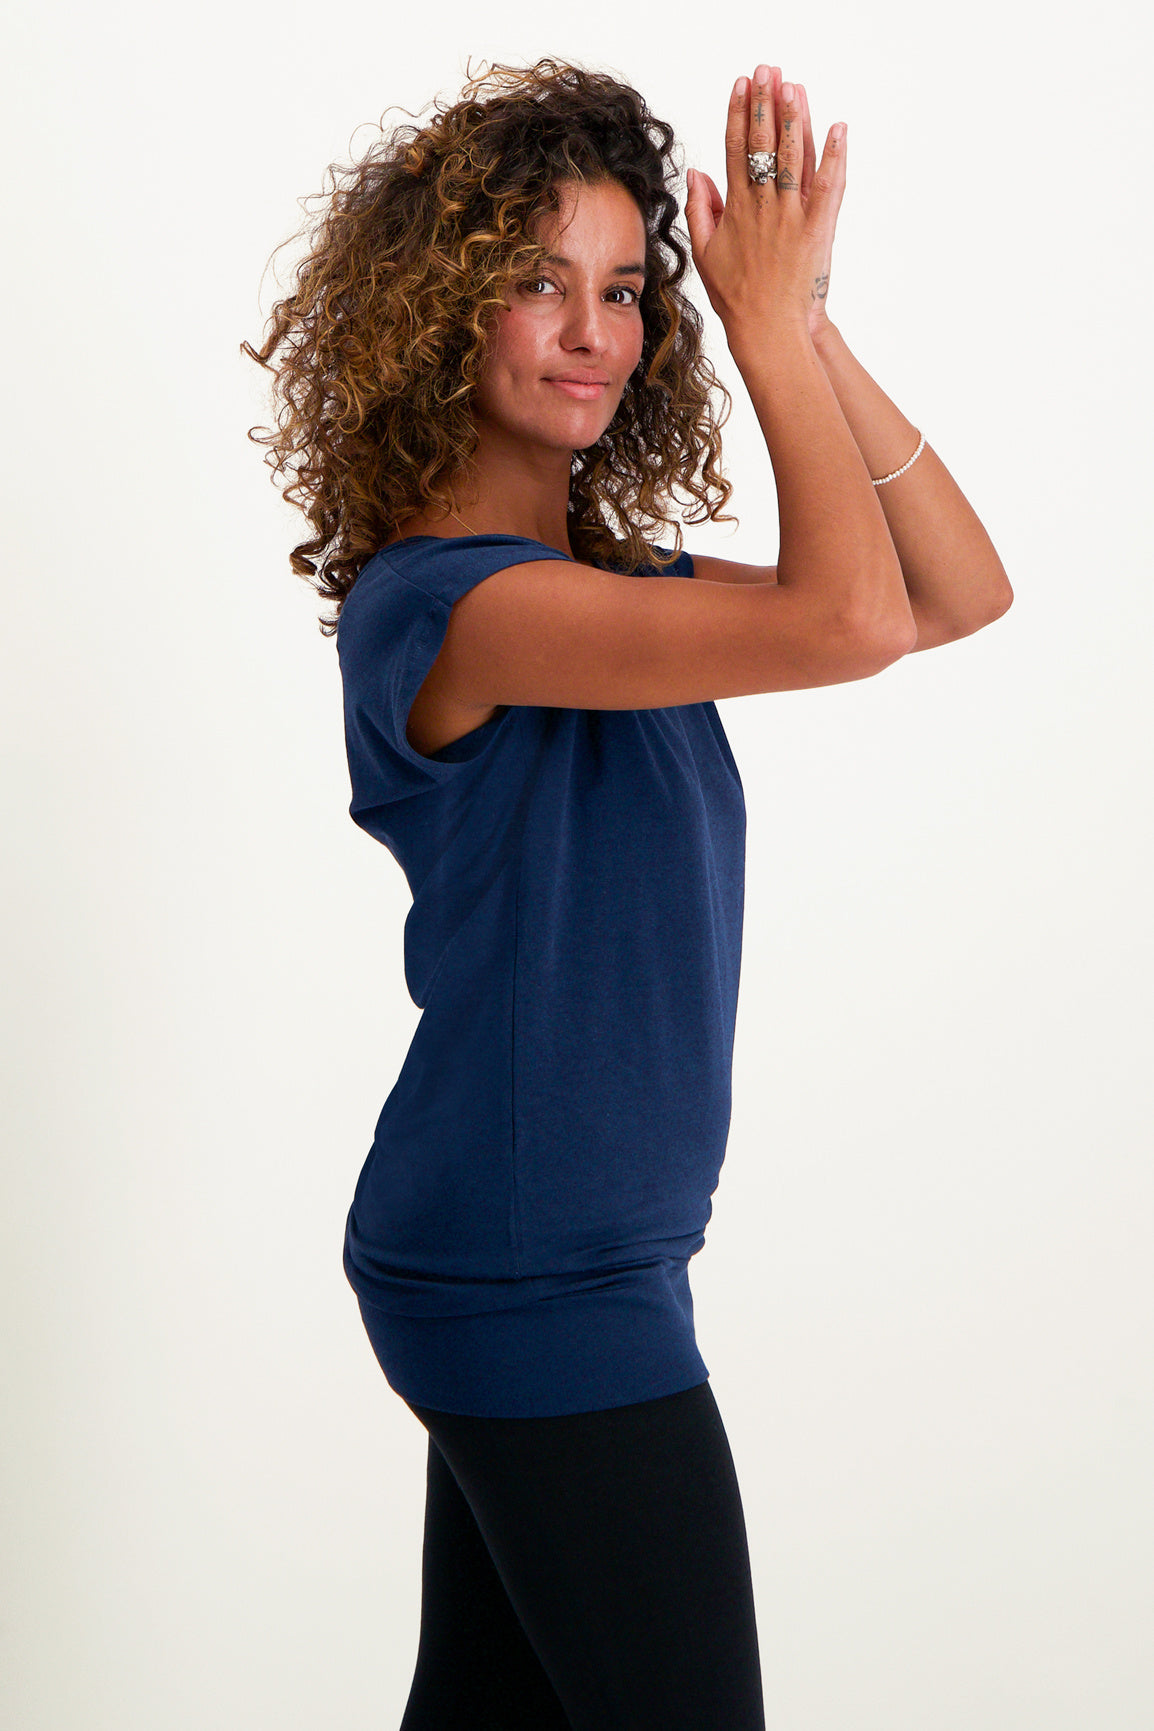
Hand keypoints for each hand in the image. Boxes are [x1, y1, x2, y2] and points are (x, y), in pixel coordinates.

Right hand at [684, 65, 846, 345]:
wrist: (768, 330)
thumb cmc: (736, 297)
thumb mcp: (706, 254)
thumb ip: (700, 209)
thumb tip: (697, 172)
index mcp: (736, 209)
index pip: (735, 149)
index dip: (737, 113)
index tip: (741, 85)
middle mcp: (764, 207)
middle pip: (763, 143)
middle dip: (765, 103)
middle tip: (767, 70)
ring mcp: (792, 216)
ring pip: (793, 157)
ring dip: (795, 118)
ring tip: (794, 86)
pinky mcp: (817, 229)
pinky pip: (829, 186)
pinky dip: (834, 156)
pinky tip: (839, 129)